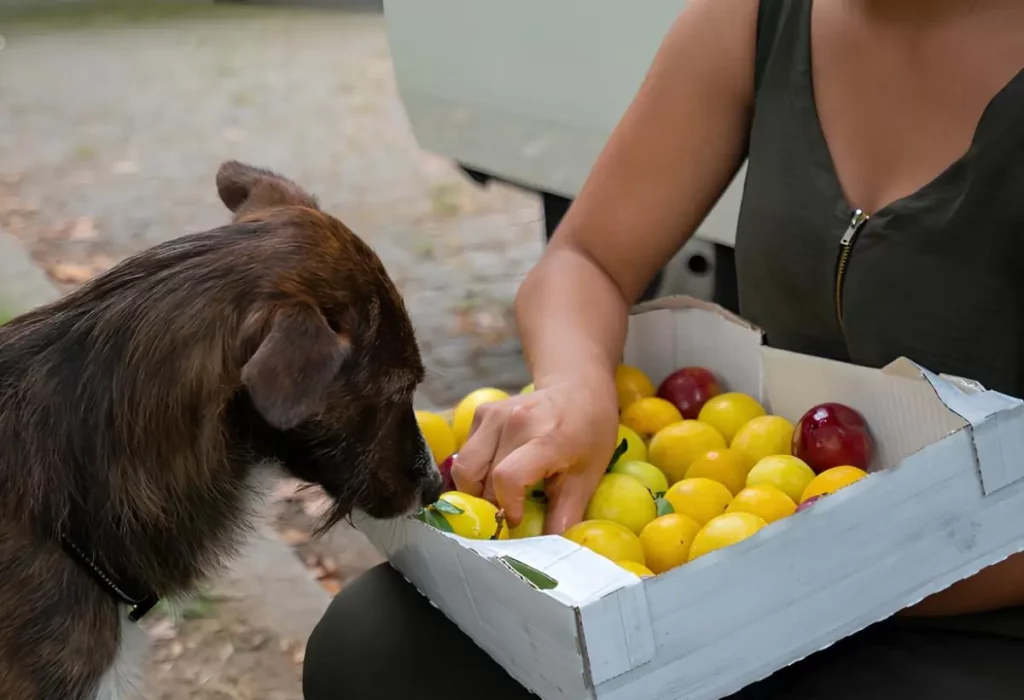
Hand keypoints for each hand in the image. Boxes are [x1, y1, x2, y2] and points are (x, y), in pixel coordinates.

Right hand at [451, 373, 619, 534]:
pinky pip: (466, 453)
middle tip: (509, 513)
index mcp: (545, 438)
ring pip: (464, 468)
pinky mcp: (482, 412)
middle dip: (491, 505)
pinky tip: (496, 471)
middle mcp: (514, 422)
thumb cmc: (589, 432)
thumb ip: (566, 513)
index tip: (517, 520)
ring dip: (476, 490)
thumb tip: (551, 551)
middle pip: (481, 479)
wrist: (578, 387)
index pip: (506, 478)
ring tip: (499, 495)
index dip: (507, 507)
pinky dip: (475, 471)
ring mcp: (494, 414)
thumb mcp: (587, 475)